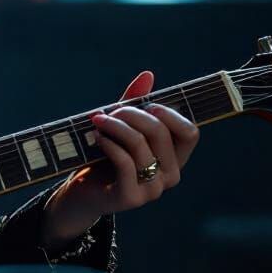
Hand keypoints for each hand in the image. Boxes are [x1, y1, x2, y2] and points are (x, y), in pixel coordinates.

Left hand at [41, 70, 200, 248]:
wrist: (82, 192)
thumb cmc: (105, 157)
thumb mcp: (121, 128)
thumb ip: (135, 104)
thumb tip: (148, 75)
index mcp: (174, 158)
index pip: (190, 132)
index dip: (170, 114)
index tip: (146, 105)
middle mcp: (170, 175)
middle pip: (160, 132)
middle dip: (131, 113)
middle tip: (109, 111)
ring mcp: (153, 190)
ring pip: (140, 145)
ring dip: (115, 126)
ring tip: (97, 121)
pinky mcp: (131, 197)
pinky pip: (125, 162)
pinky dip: (109, 143)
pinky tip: (97, 137)